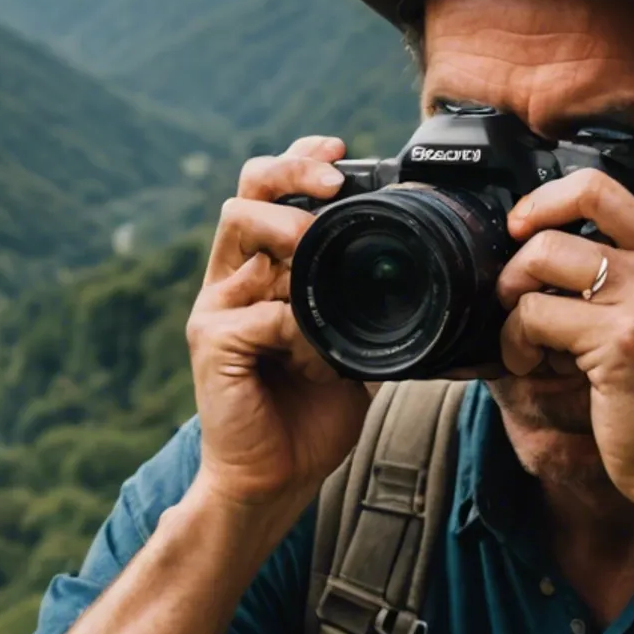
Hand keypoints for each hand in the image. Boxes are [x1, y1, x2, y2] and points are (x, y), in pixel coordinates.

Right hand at [186, 136, 370, 514]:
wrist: (272, 481)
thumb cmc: (307, 416)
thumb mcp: (350, 349)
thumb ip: (363, 309)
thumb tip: (420, 278)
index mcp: (260, 273)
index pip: (269, 194)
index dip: (300, 161)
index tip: (340, 151)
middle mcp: (231, 280)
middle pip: (247, 191)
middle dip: (291, 171)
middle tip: (332, 180)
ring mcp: (216, 308)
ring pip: (241, 228)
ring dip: (288, 230)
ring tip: (316, 249)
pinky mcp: (212, 343)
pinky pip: (263, 312)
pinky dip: (301, 329)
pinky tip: (317, 360)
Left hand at [493, 168, 633, 555]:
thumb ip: (623, 276)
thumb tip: (539, 246)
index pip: (627, 179)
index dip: (564, 188)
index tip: (531, 223)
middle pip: (583, 193)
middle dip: (528, 227)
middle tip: (516, 274)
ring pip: (543, 255)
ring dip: (511, 297)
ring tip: (522, 334)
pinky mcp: (620, 340)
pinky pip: (534, 315)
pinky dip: (514, 342)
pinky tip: (528, 365)